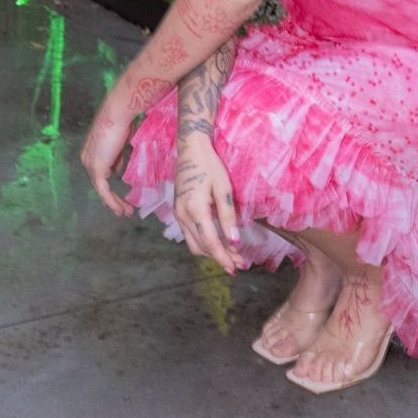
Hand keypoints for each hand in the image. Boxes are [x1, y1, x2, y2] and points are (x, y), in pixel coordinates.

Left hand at [80, 100, 135, 218]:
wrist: (117, 113)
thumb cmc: (122, 121)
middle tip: (122, 209)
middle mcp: (87, 160)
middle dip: (111, 199)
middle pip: (99, 184)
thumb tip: (119, 171)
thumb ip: (118, 158)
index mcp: (91, 153)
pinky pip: (103, 190)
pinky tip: (120, 209)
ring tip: (125, 212)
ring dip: (114, 203)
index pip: (100, 174)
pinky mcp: (97, 168)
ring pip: (101, 189)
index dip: (109, 187)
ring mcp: (90, 164)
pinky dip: (111, 201)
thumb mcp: (120, 143)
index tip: (120, 196)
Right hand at [174, 137, 244, 273]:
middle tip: (239, 263)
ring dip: (211, 252)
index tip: (236, 268)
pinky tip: (217, 242)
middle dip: (220, 257)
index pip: (210, 242)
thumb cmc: (210, 165)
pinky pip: (190, 235)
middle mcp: (182, 216)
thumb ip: (227, 216)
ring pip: (193, 244)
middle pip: (201, 247)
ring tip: (231, 254)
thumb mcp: (223, 188)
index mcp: (194, 209)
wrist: (190, 150)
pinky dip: (204, 242)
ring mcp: (177, 215)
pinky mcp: (178, 212)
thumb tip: (234, 241)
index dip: (223, 257)